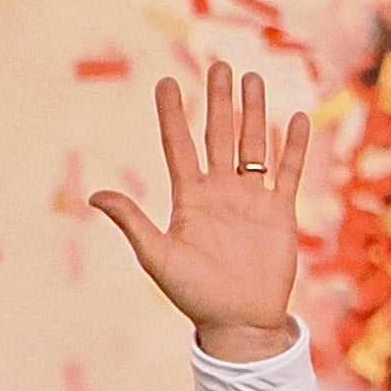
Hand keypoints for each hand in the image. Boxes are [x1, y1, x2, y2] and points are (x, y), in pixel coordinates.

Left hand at [89, 61, 310, 360]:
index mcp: (189, 199)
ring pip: (252, 145)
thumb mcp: (158, 258)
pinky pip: (288, 172)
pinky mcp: (280, 213)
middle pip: (218, 135)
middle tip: (219, 65)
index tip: (167, 82)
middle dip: (219, 100)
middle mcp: (220, 192)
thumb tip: (96, 196)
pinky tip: (295, 118)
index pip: (179, 146)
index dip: (173, 114)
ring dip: (253, 113)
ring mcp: (251, 200)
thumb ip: (132, 223)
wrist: (239, 324)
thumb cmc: (195, 296)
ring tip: (252, 78)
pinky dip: (292, 146)